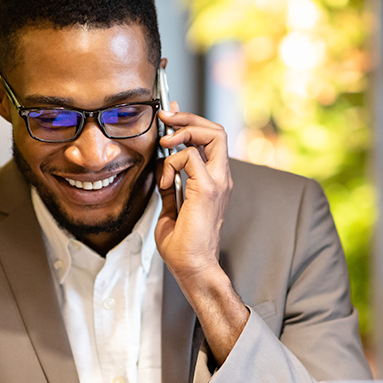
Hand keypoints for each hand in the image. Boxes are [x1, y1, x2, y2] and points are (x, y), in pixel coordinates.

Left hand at [155, 104, 247, 363]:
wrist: (192, 267)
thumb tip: (161, 164)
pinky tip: (164, 180)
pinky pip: (191, 157)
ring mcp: (218, 183)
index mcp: (214, 181)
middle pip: (216, 130)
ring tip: (164, 145)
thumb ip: (169, 185)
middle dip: (187, 118)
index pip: (210, 139)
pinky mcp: (208, 190)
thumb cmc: (183, 245)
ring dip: (183, 132)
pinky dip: (172, 162)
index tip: (170, 114)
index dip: (190, 121)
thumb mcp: (170, 208)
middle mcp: (221, 178)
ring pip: (212, 134)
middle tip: (166, 119)